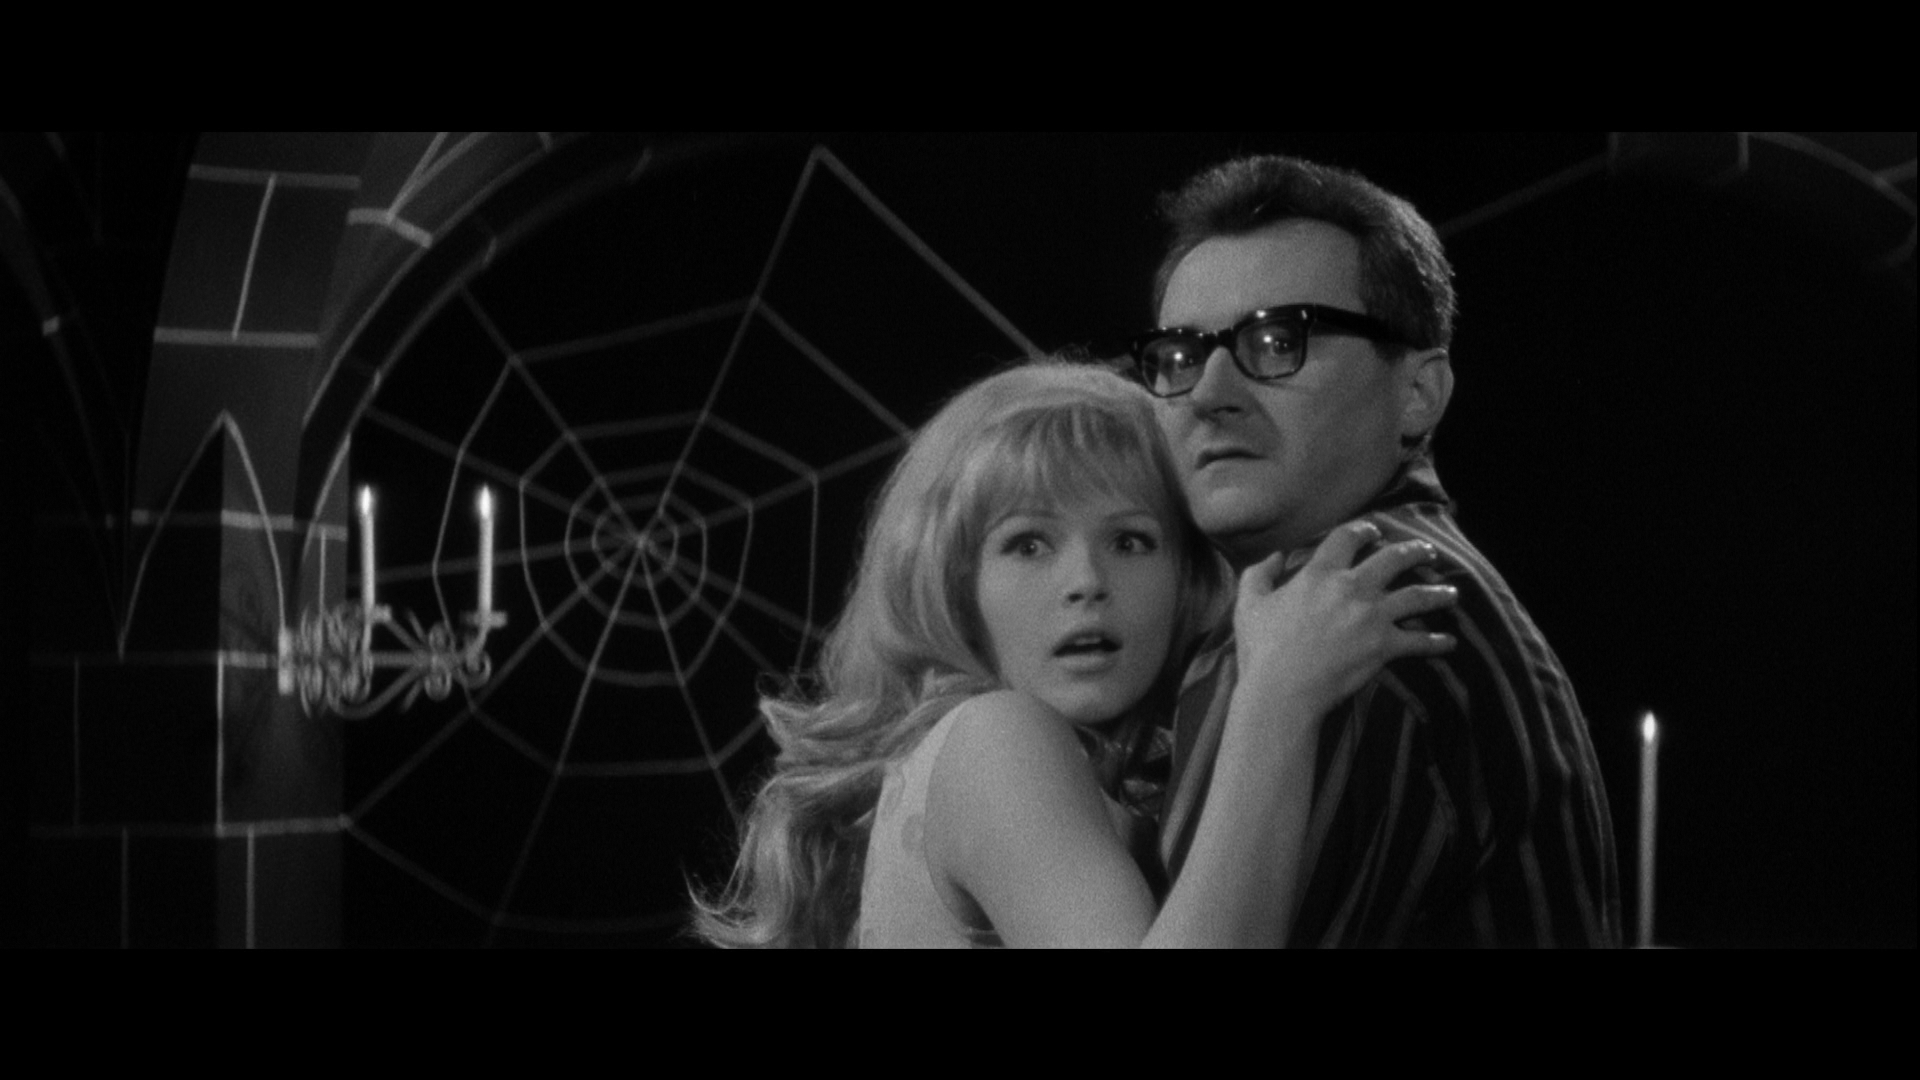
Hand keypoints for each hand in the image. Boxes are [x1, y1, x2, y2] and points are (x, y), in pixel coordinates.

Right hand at [1233, 520, 1458, 712]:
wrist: (1282, 691)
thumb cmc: (1262, 649)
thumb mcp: (1249, 604)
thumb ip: (1260, 573)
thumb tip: (1276, 556)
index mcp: (1320, 573)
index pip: (1348, 537)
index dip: (1364, 530)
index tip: (1375, 531)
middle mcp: (1352, 587)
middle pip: (1394, 558)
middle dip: (1414, 551)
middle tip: (1427, 551)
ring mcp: (1373, 616)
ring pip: (1417, 595)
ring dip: (1438, 592)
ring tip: (1451, 592)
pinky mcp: (1385, 646)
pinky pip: (1420, 641)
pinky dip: (1437, 642)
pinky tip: (1450, 642)